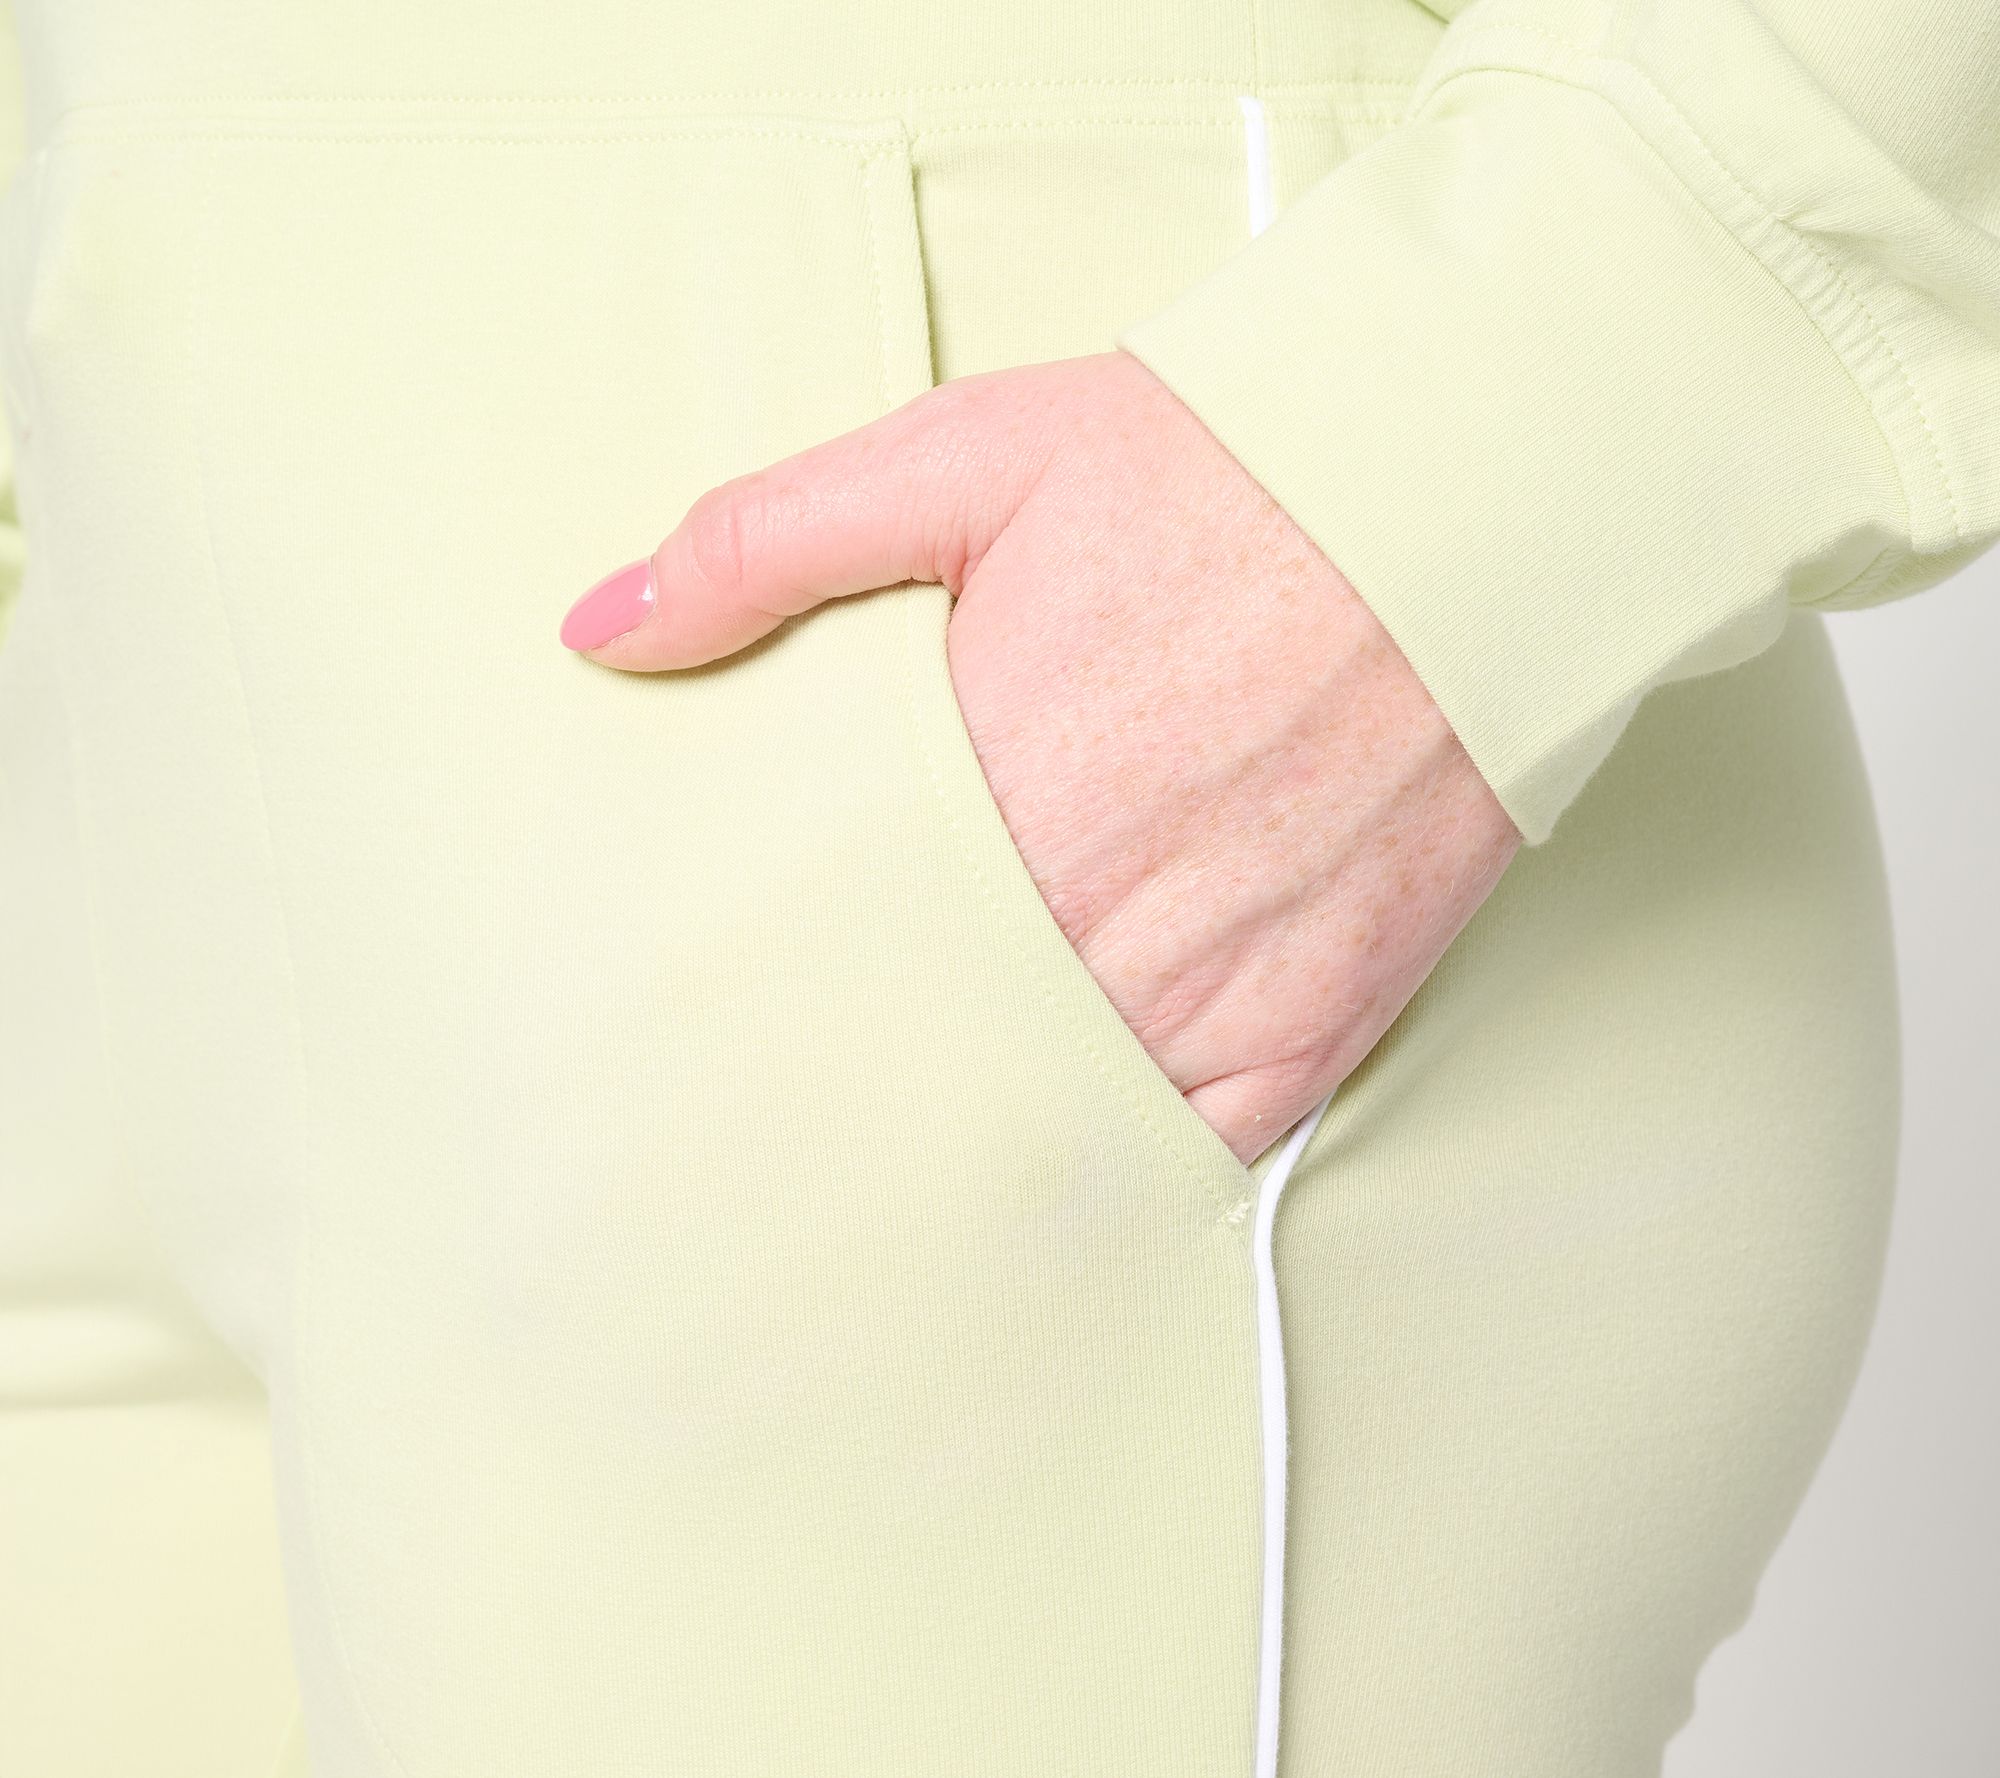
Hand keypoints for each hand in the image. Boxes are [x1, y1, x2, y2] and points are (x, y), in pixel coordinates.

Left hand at [561, 351, 1519, 1160]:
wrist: (1460, 490)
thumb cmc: (1211, 465)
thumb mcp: (964, 457)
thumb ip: (766, 545)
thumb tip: (601, 633)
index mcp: (979, 793)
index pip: (828, 954)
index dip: (774, 1002)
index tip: (724, 1033)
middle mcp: (1091, 914)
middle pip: (936, 1056)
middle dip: (872, 1079)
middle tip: (798, 1126)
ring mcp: (1217, 980)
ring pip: (1061, 1122)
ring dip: (994, 1132)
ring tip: (925, 1152)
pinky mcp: (1328, 1009)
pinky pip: (1211, 1141)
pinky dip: (1148, 1151)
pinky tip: (1092, 1147)